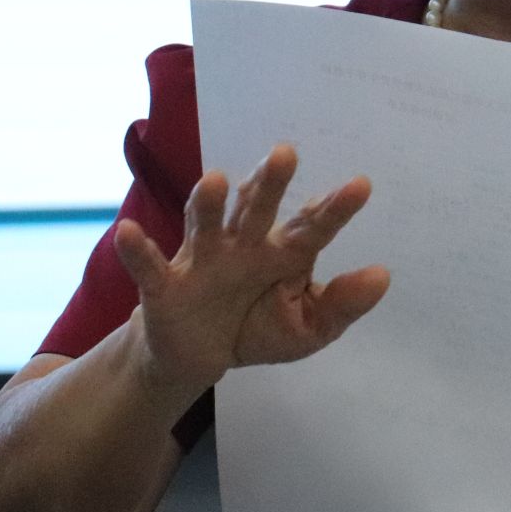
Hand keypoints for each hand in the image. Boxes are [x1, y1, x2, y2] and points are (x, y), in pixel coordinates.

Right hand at [111, 143, 389, 392]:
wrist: (200, 357)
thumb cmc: (259, 326)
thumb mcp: (308, 327)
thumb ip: (342, 304)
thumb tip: (383, 277)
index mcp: (284, 252)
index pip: (312, 225)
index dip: (335, 208)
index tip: (362, 186)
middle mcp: (244, 244)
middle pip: (258, 208)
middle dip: (270, 183)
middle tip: (286, 154)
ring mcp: (202, 260)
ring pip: (206, 225)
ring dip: (208, 203)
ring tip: (217, 179)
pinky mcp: (164, 287)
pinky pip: (149, 266)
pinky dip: (137, 250)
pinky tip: (127, 232)